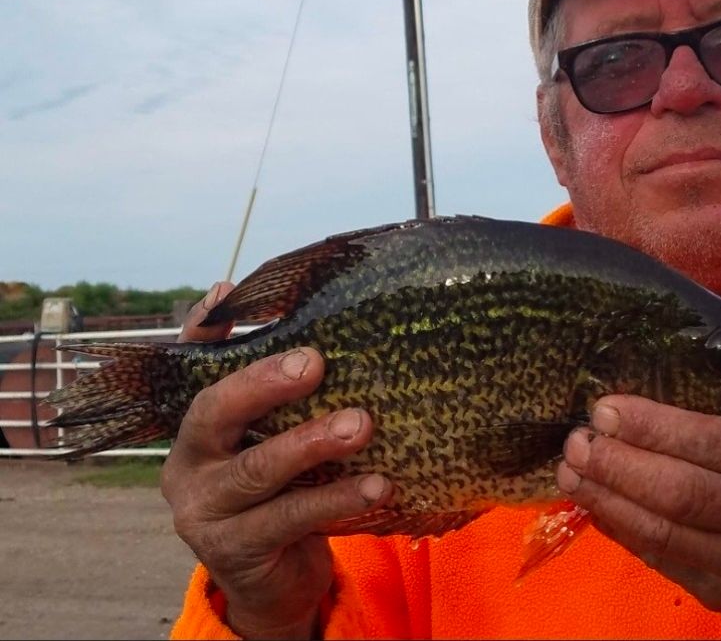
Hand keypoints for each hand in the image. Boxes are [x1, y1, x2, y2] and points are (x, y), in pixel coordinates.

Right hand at [161, 283, 391, 639]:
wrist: (277, 584)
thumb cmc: (287, 494)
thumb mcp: (283, 442)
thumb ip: (293, 400)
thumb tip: (332, 336)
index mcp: (197, 427)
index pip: (191, 367)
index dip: (202, 329)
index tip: (228, 291)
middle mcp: (188, 464)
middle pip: (214, 411)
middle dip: (264, 382)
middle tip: (315, 362)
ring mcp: (205, 511)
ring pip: (257, 468)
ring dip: (311, 442)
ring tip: (362, 424)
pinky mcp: (236, 551)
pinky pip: (290, 518)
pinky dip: (337, 499)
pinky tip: (377, 485)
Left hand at [556, 395, 720, 616]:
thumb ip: (718, 419)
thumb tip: (629, 406)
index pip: (716, 443)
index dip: (655, 428)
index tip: (605, 410)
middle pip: (684, 494)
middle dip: (620, 466)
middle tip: (578, 443)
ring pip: (665, 534)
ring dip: (608, 500)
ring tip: (572, 473)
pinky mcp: (720, 592)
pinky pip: (658, 558)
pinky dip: (619, 528)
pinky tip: (593, 503)